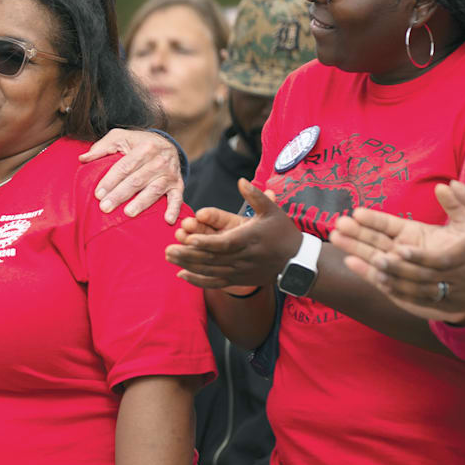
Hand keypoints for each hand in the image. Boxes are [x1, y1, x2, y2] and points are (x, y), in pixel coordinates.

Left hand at [80, 128, 185, 222]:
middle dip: (120, 194)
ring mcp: (170, 173)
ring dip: (142, 202)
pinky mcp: (177, 184)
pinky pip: (177, 198)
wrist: (166, 144)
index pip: (124, 167)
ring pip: (154, 189)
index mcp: (144, 147)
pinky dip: (174, 209)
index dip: (110, 180)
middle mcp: (159, 160)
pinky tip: (167, 220)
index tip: (98, 194)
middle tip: (105, 207)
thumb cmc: (137, 143)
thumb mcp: (120, 138)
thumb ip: (102, 147)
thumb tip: (82, 159)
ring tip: (128, 213)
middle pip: (137, 180)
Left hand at [166, 180, 300, 289]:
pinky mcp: (238, 279)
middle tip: (167, 249)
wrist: (296, 262)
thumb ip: (256, 196)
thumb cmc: (283, 232)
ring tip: (169, 257)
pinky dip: (197, 280)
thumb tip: (242, 181)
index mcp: (249, 239)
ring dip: (188, 265)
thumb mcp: (273, 210)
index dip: (206, 242)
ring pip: (210, 271)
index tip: (189, 238)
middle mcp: (242, 257)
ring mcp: (239, 271)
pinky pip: (215, 283)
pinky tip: (181, 275)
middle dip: (188, 254)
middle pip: (211, 258)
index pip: (224, 243)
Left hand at [329, 180, 464, 323]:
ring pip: (409, 288)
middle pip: (415, 274)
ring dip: (384, 276)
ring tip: (354, 259)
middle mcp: (449, 276)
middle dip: (389, 264)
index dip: (418, 257)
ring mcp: (442, 290)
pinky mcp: (438, 300)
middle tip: (370, 255)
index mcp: (461, 255)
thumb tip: (448, 184)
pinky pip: (411, 298)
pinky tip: (372, 277)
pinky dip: (392, 290)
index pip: (437, 260)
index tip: (399, 249)